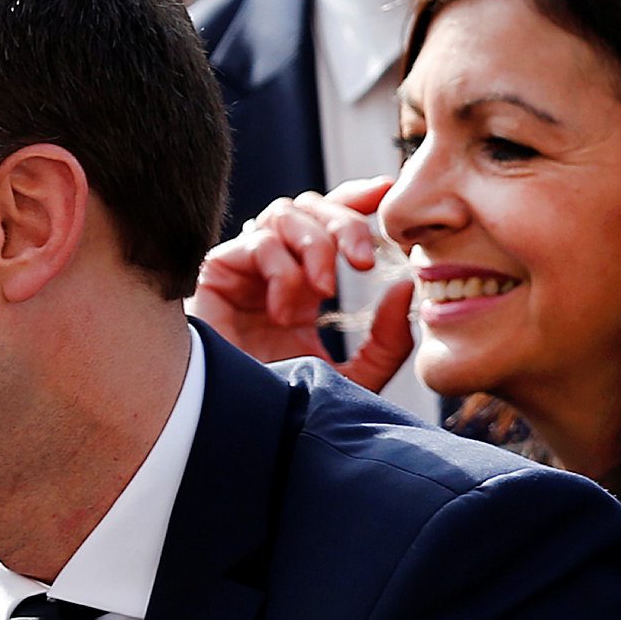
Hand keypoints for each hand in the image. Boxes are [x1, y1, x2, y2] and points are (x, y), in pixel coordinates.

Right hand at [190, 178, 415, 390]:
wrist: (240, 429)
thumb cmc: (287, 410)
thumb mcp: (353, 378)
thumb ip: (386, 343)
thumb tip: (404, 288)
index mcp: (305, 285)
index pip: (330, 222)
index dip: (356, 197)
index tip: (386, 190)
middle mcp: (275, 269)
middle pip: (312, 207)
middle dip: (345, 222)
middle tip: (363, 262)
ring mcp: (246, 269)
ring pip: (285, 213)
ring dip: (315, 245)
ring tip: (324, 292)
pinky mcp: (216, 273)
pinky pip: (257, 243)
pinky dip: (281, 271)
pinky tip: (282, 313)